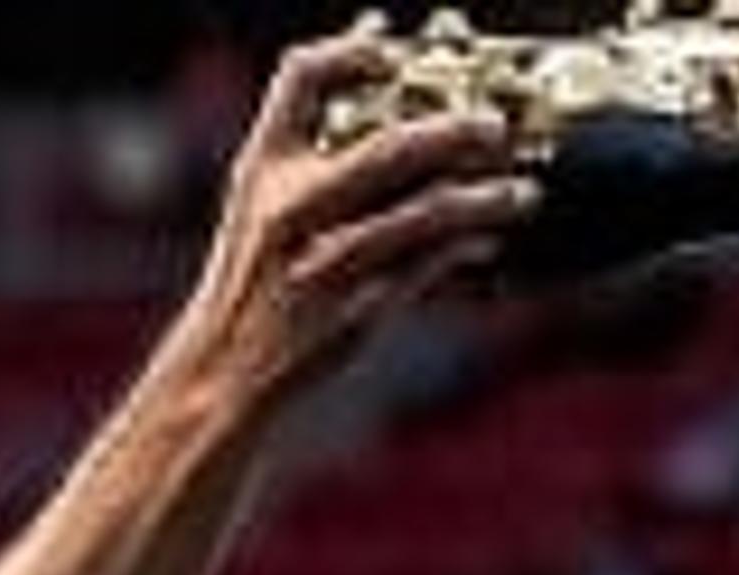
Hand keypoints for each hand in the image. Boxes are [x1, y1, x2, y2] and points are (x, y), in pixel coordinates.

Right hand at [179, 34, 540, 415]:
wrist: (219, 376)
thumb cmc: (251, 282)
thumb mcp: (260, 203)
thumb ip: (312, 131)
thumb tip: (375, 30)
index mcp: (263, 172)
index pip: (303, 77)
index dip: (357, 51)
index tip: (398, 56)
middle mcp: (289, 213)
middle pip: (389, 146)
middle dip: (456, 132)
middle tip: (494, 127)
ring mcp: (324, 266)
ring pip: (425, 212)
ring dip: (483, 198)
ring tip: (519, 194)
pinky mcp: (354, 314)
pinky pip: (429, 266)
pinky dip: (466, 247)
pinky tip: (484, 240)